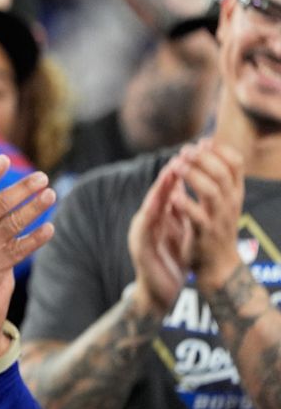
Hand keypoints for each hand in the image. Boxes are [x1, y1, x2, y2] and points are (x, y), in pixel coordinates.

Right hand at [126, 154, 193, 316]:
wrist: (160, 294)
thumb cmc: (171, 263)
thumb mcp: (177, 233)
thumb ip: (177, 213)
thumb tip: (182, 189)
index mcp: (156, 220)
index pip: (165, 194)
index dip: (173, 177)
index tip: (184, 159)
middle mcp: (145, 224)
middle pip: (155, 197)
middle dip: (165, 179)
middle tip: (176, 161)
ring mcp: (140, 235)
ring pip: (148, 209)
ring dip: (156, 193)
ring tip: (166, 178)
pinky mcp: (140, 249)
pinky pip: (144, 229)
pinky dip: (149, 216)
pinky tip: (155, 206)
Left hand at [171, 139, 245, 290]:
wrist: (218, 266)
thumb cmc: (216, 228)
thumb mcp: (222, 201)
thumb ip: (215, 177)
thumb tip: (203, 146)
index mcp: (234, 194)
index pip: (236, 164)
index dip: (220, 150)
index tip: (203, 142)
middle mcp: (230, 204)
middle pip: (222, 174)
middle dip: (203, 159)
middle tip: (185, 151)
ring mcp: (218, 219)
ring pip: (211, 192)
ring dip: (193, 176)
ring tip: (177, 166)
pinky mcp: (204, 234)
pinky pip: (196, 217)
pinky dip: (185, 203)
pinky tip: (173, 195)